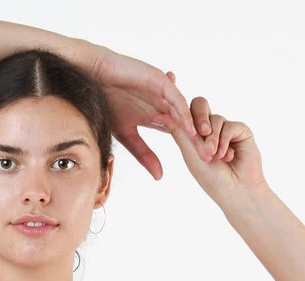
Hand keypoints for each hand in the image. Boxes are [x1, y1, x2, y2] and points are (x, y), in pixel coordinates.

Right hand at [90, 47, 205, 179]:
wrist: (93, 79)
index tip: (203, 165)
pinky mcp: (158, 79)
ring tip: (205, 144)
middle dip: (199, 139)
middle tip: (211, 157)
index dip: (191, 147)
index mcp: (157, 115)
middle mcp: (163, 102)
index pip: (179, 133)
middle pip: (186, 122)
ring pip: (184, 110)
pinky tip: (189, 126)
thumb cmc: (106, 104)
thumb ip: (145, 155)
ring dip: (195, 126)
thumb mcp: (128, 137)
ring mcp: (162, 90)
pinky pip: (174, 97)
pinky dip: (182, 111)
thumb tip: (160, 177)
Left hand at [149, 71, 267, 202]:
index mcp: (192, 134)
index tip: (169, 76)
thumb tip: (159, 113)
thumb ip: (179, 131)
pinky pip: (229, 124)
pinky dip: (225, 140)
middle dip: (198, 118)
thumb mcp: (190, 153)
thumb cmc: (211, 178)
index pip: (183, 110)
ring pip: (214, 118)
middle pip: (199, 105)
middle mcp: (209, 128)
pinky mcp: (241, 130)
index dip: (176, 93)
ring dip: (212, 139)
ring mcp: (225, 127)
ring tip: (213, 156)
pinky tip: (227, 156)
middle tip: (200, 133)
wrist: (236, 191)